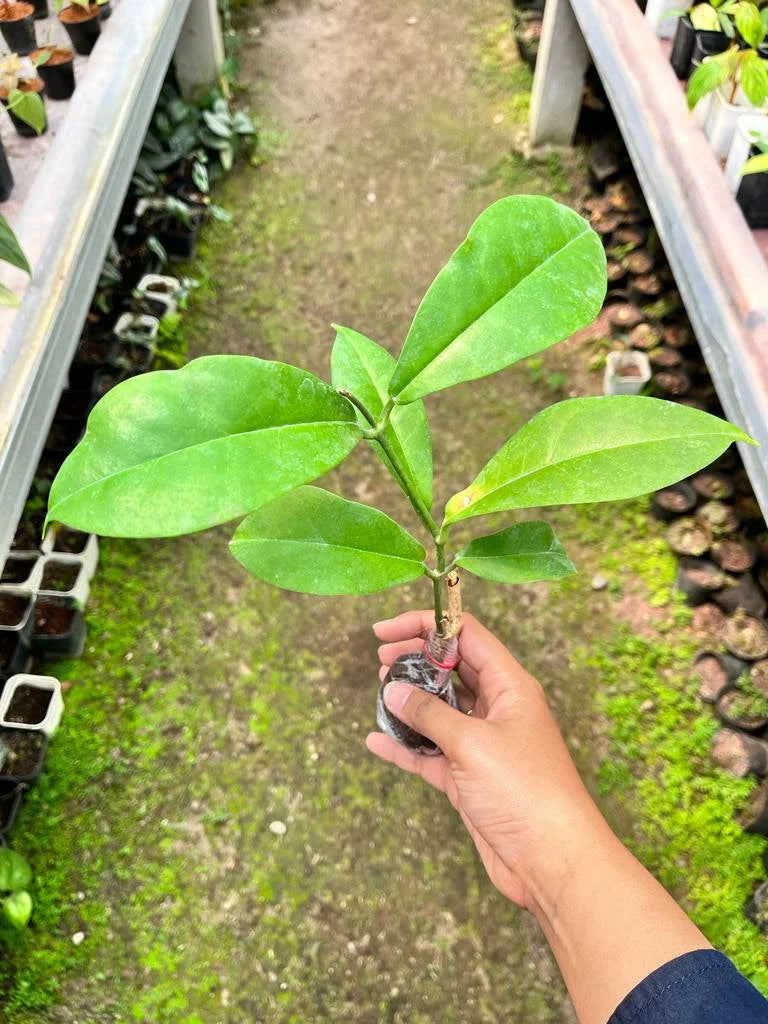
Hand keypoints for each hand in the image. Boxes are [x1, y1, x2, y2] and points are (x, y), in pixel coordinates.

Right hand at [367, 610, 605, 913]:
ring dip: (409, 701)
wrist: (552, 861)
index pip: (466, 635)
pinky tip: (375, 740)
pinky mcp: (469, 779)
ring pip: (439, 710)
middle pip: (451, 668)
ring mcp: (482, 744)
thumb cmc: (526, 793)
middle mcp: (497, 709)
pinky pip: (430, 752)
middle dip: (416, 659)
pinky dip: (405, 745)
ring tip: (379, 693)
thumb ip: (429, 713)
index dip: (427, 625)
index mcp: (510, 687)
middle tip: (380, 661)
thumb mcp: (473, 744)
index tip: (386, 630)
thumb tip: (393, 690)